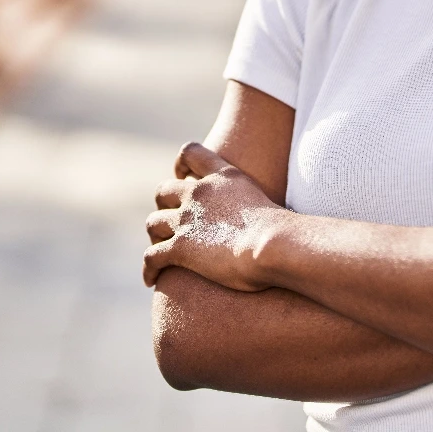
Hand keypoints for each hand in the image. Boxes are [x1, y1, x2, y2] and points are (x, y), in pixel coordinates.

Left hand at [144, 142, 285, 291]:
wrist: (274, 244)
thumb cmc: (283, 231)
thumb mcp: (267, 204)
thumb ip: (256, 206)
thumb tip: (271, 224)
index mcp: (222, 176)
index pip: (190, 153)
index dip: (181, 163)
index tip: (181, 175)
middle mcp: (199, 193)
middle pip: (163, 190)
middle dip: (163, 205)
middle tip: (172, 222)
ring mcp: (186, 219)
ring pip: (153, 223)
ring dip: (155, 236)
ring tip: (160, 249)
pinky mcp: (180, 247)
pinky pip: (152, 257)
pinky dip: (148, 269)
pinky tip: (151, 281)